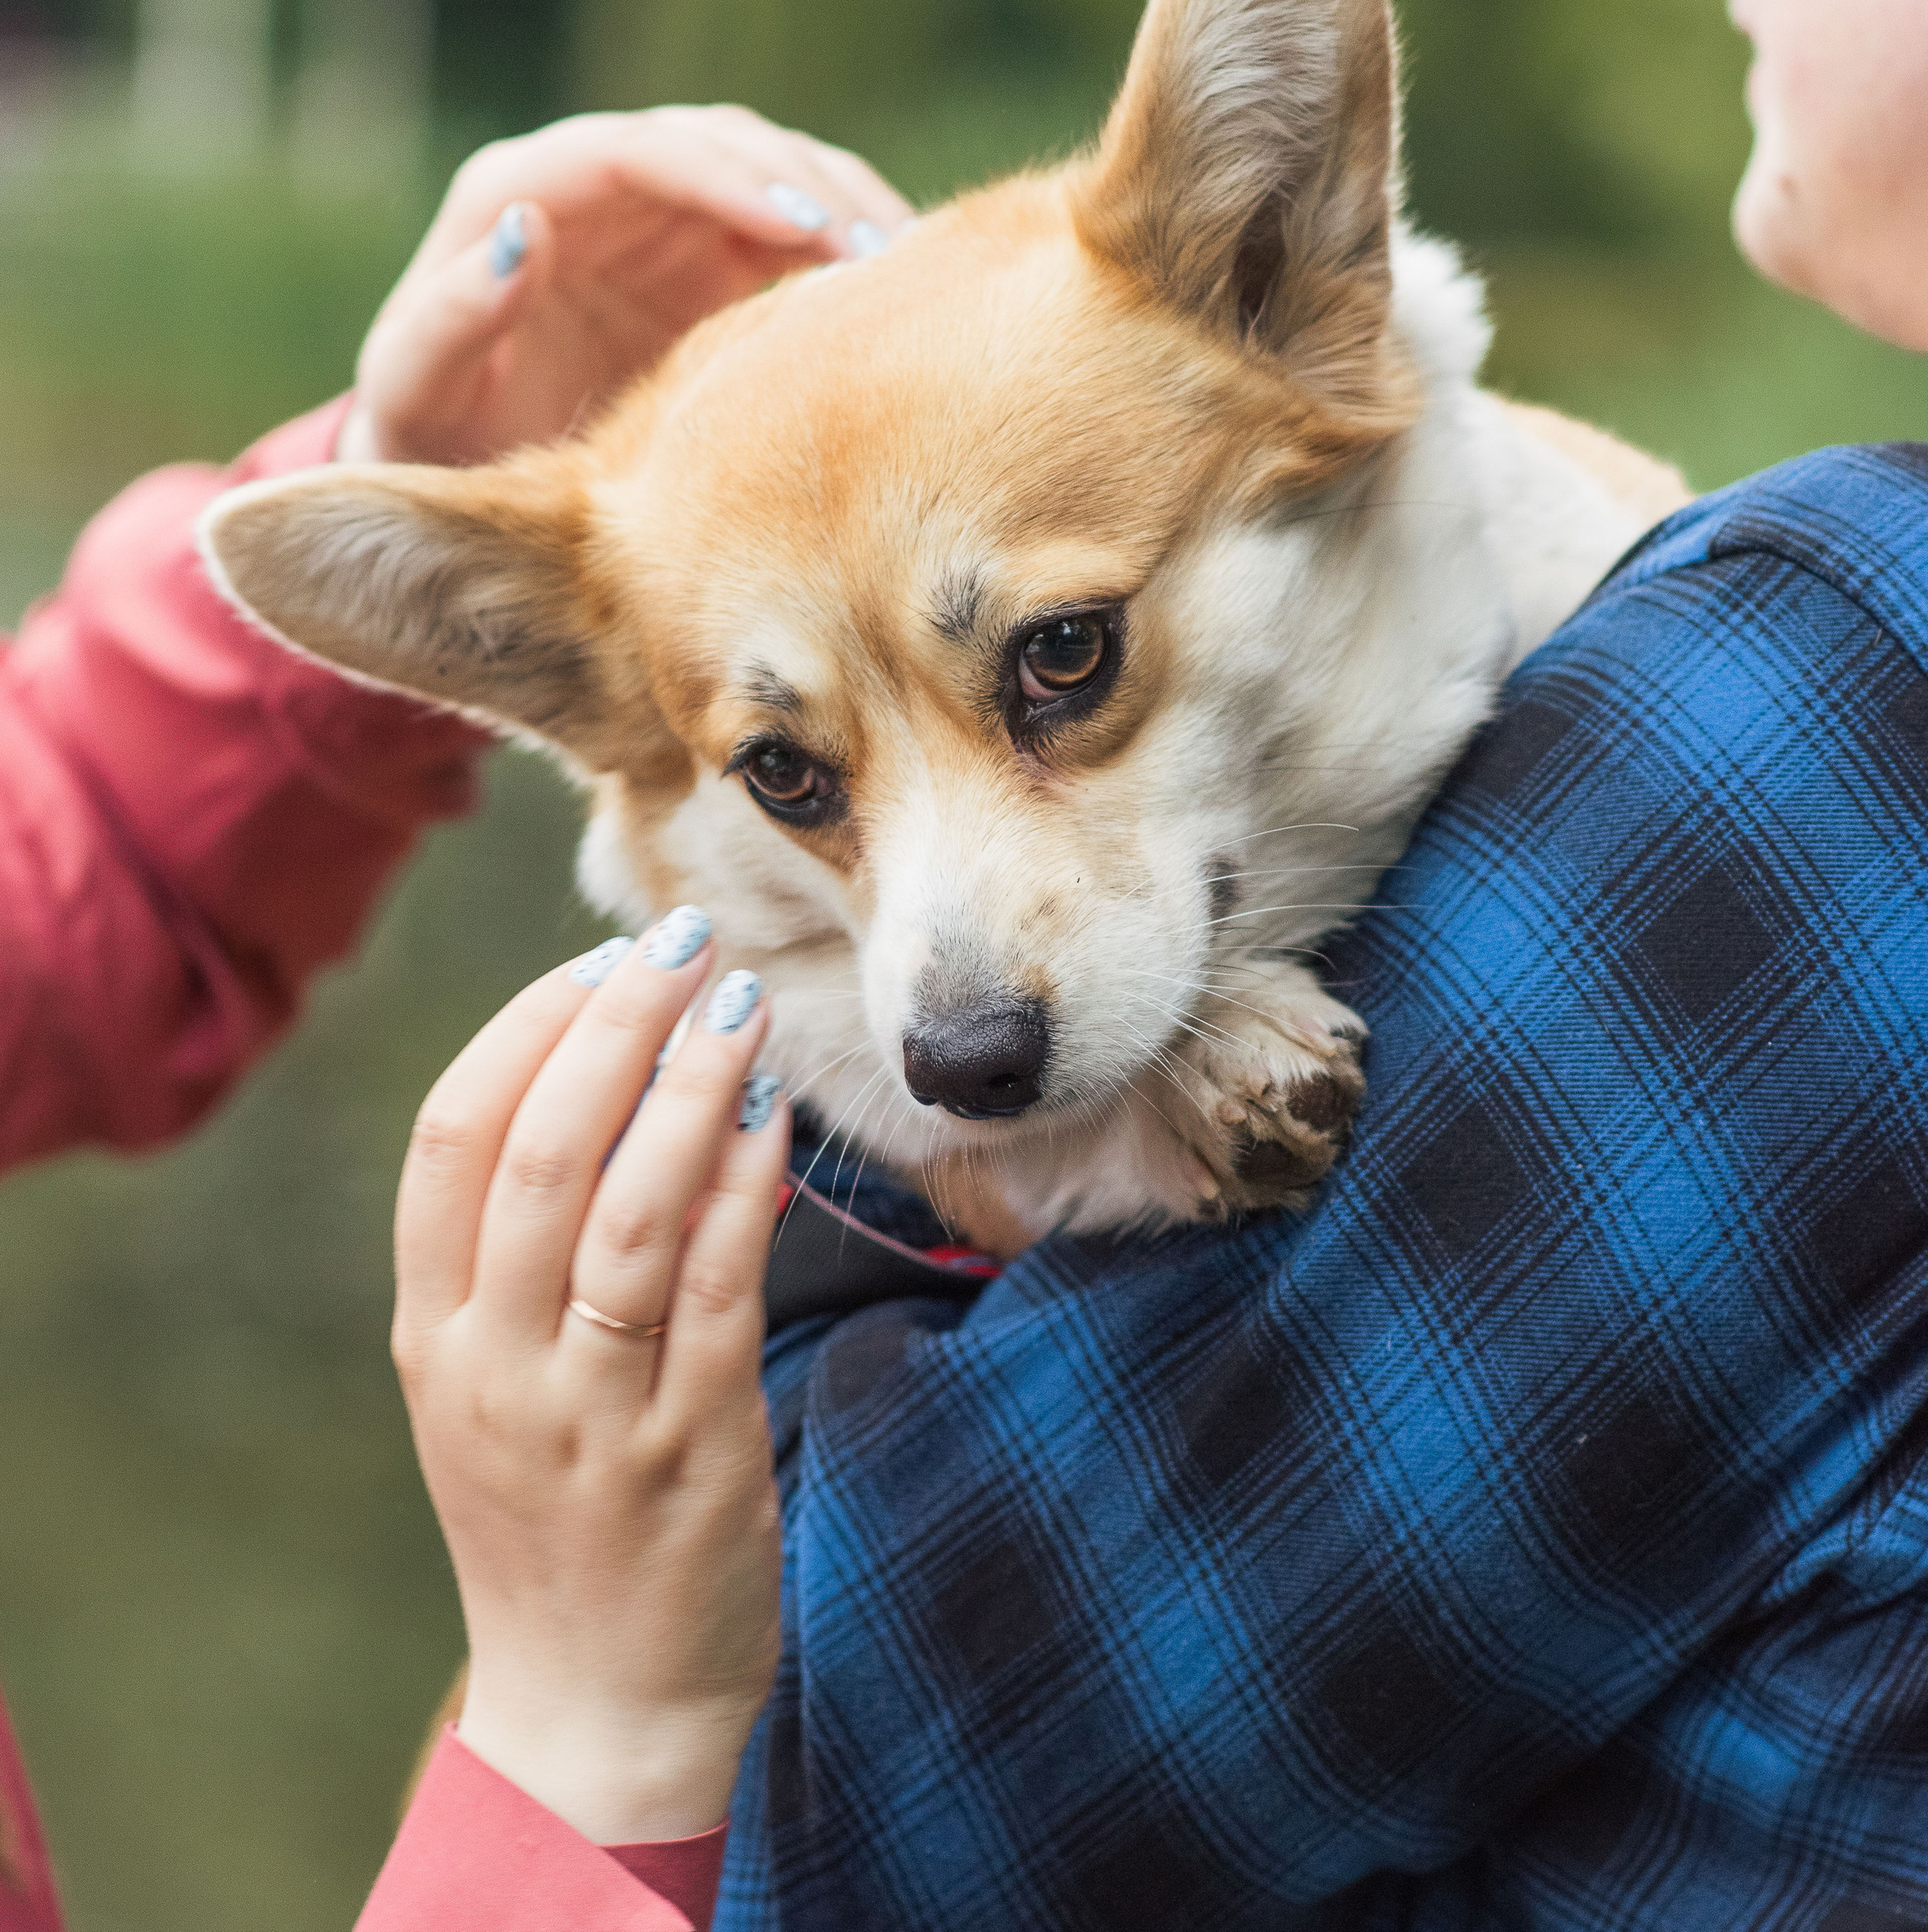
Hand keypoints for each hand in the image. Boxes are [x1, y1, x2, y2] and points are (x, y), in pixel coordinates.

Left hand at [340, 106, 911, 464]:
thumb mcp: (417, 390)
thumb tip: (525, 230)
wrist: (468, 487)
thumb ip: (455, 316)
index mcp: (513, 194)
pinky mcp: (710, 256)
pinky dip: (845, 244)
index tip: (795, 220)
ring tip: (903, 268)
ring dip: (840, 205)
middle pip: (716, 142)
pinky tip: (895, 291)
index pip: (633, 151)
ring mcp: (658, 217)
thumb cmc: (432, 436)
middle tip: (875, 252)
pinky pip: (792, 228)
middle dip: (801, 183)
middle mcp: (593, 187)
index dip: (718, 174)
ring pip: (767, 169)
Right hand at [391, 920, 790, 1844]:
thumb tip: (605, 1062)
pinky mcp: (690, 1445)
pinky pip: (719, 1283)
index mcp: (434, 1333)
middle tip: (681, 938)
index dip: (526, 1028)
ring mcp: (590, 1409)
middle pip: (541, 1149)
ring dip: (692, 1084)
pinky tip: (776, 1112)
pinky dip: (747, 1180)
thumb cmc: (552, 1511)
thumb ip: (518, 1247)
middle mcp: (496, 1363)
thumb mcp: (489, 1380)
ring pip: (633, 1206)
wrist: (595, 1706)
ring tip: (739, 1002)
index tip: (595, 959)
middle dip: (616, 1024)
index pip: (451, 1139)